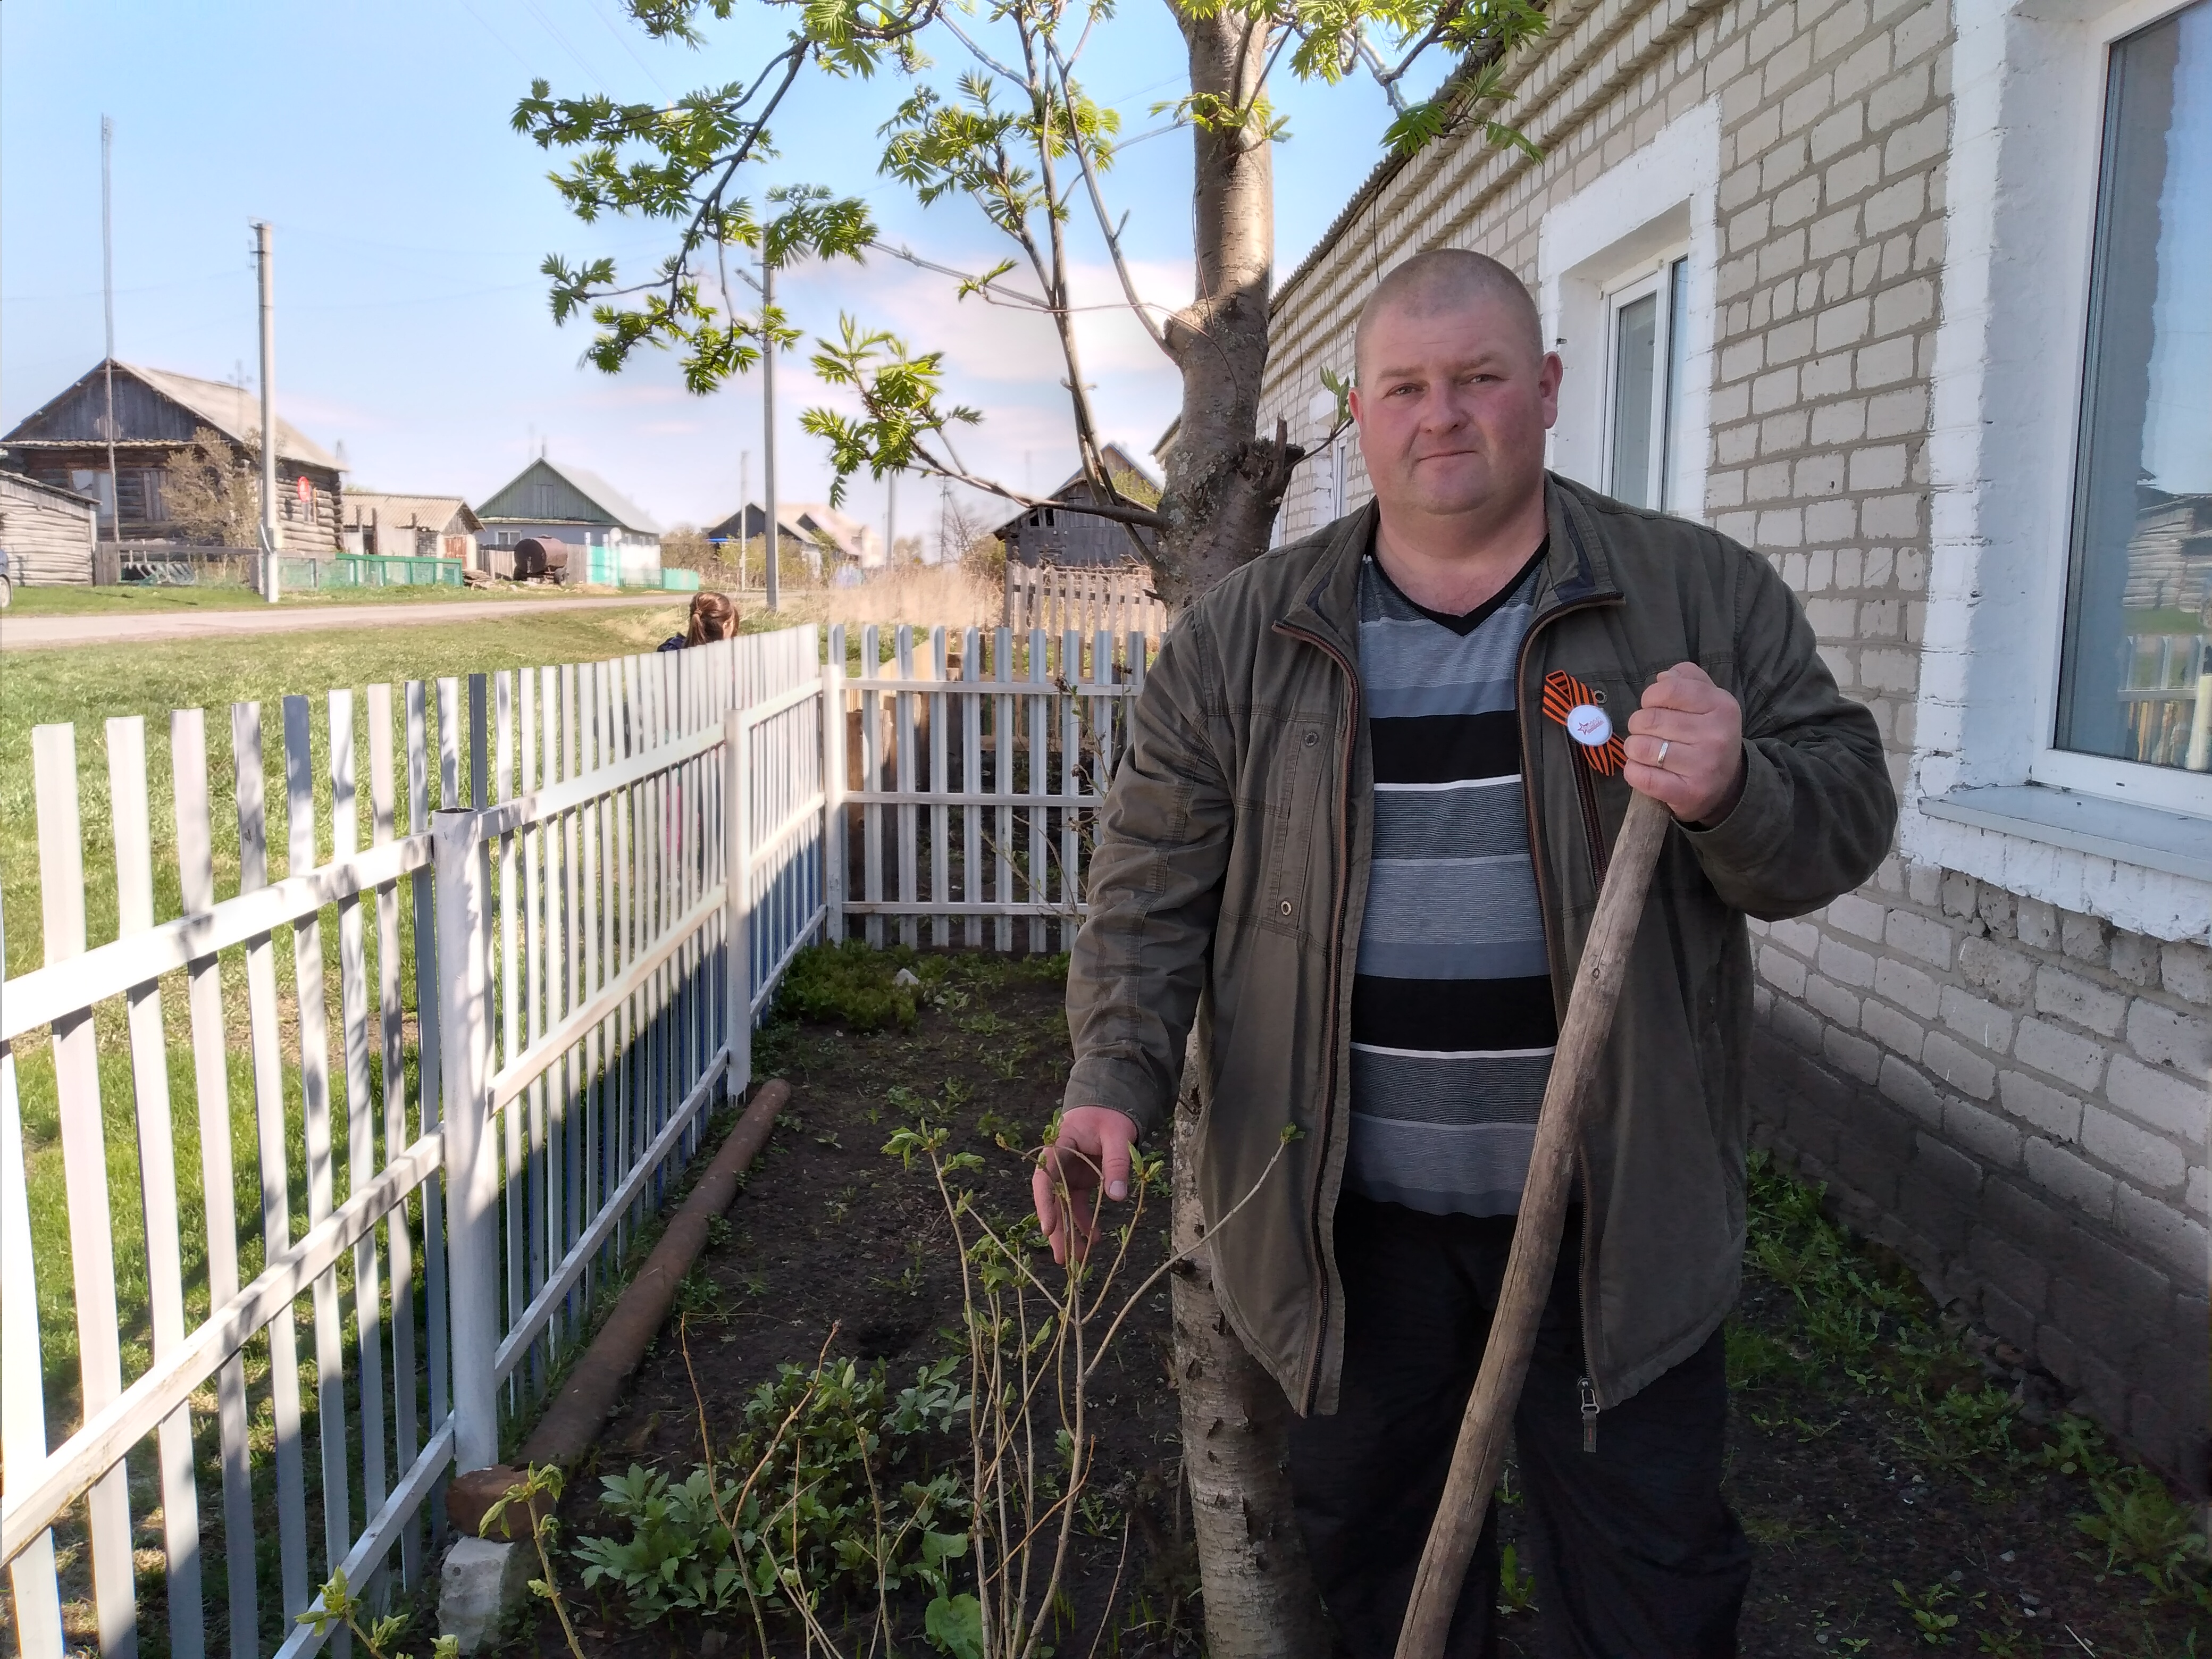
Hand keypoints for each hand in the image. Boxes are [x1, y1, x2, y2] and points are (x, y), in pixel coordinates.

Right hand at [1033, 1106, 1138, 1265]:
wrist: (1110, 1108)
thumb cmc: (1109, 1117)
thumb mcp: (1117, 1135)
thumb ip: (1117, 1163)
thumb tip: (1117, 1197)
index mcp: (1057, 1148)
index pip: (1044, 1179)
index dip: (1044, 1205)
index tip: (1048, 1228)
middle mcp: (1058, 1165)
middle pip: (1052, 1201)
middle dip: (1057, 1230)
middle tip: (1062, 1258)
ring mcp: (1068, 1175)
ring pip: (1064, 1208)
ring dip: (1071, 1232)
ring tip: (1081, 1258)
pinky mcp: (1080, 1182)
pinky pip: (1079, 1206)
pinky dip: (1086, 1222)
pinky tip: (1095, 1238)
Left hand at [1623, 663, 1745, 826]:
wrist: (1726, 784)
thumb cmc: (1707, 735)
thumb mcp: (1708, 700)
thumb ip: (1687, 679)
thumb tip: (1662, 677)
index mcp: (1721, 706)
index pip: (1669, 689)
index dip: (1650, 696)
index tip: (1652, 706)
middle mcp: (1716, 735)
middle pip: (1648, 719)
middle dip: (1638, 724)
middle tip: (1648, 732)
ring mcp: (1703, 766)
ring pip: (1640, 747)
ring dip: (1633, 748)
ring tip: (1645, 751)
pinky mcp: (1687, 793)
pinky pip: (1640, 776)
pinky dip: (1633, 771)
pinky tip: (1643, 769)